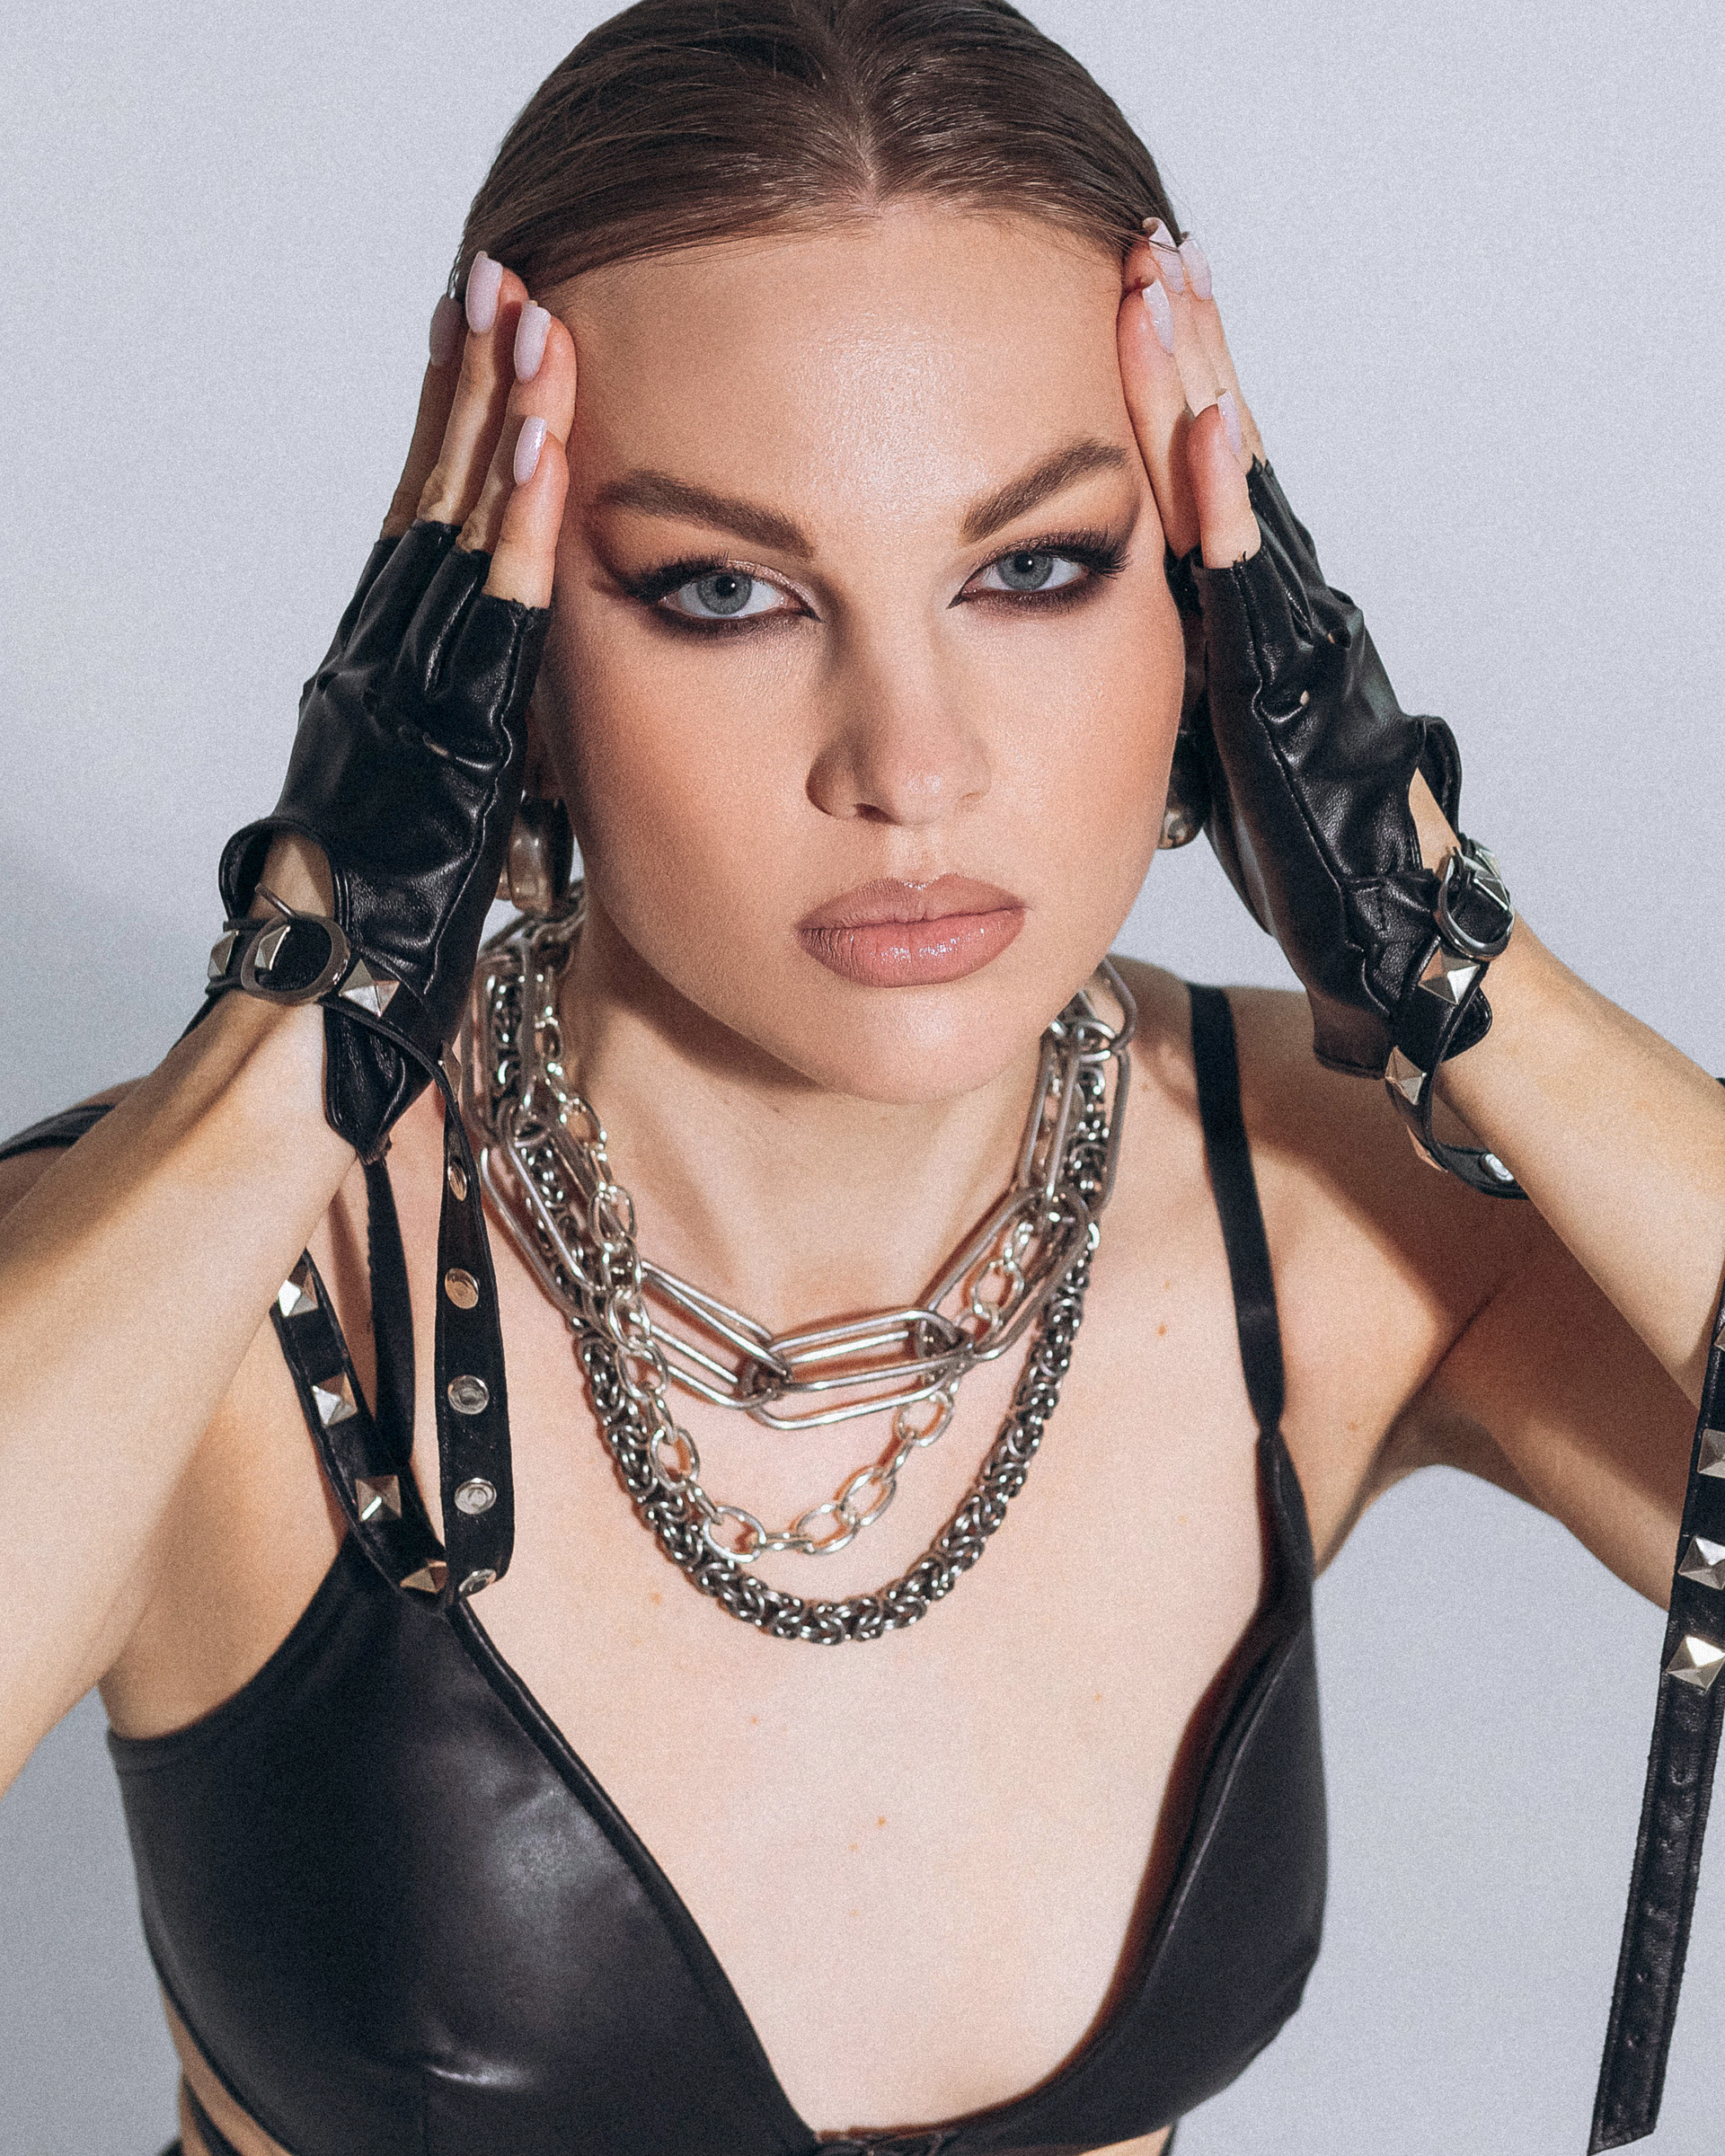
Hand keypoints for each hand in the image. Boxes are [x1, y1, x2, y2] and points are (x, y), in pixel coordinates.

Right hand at [214, 257, 576, 1154]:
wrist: (321, 1012)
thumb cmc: (369, 945)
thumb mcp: (439, 827)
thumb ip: (476, 759)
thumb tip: (521, 734)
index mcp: (391, 684)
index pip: (428, 535)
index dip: (454, 437)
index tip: (484, 347)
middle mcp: (387, 667)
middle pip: (435, 503)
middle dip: (471, 390)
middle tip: (505, 277)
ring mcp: (406, 691)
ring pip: (458, 534)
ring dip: (496, 424)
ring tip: (529, 315)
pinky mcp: (439, 731)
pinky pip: (489, 612)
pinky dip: (516, 524)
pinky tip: (545, 445)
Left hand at [1117, 226, 1471, 1079]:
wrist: (1382, 918)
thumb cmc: (1297, 842)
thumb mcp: (1202, 739)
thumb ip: (1165, 674)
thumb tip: (1080, 649)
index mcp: (1238, 609)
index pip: (1193, 475)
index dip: (1164, 388)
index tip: (1124, 298)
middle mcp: (1268, 596)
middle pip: (1218, 445)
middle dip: (1182, 346)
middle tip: (1145, 245)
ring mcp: (1286, 623)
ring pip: (1236, 481)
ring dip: (1201, 380)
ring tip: (1165, 281)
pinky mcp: (1289, 672)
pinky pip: (1253, 570)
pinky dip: (1231, 493)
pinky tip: (1212, 421)